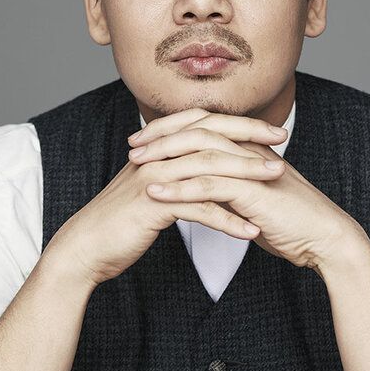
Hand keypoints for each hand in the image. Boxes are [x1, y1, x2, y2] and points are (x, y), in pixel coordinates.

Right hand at [42, 108, 294, 289]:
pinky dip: (229, 221)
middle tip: (282, 141)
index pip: (205, 124)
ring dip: (248, 176)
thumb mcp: (150, 187)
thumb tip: (201, 167)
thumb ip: (174, 172)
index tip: (270, 130)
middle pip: (211, 137)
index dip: (238, 124)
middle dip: (250, 138)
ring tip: (277, 181)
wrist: (86, 246)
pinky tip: (251, 231)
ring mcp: (155, 178)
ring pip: (210, 170)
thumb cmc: (121, 220)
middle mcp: (157, 155)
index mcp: (159, 148)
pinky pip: (200, 210)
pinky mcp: (154, 205)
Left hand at [128, 108, 365, 272]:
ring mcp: (252, 168)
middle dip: (160, 137)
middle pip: (197, 131)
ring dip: (164, 159)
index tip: (143, 140)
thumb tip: (205, 188)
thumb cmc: (291, 222)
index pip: (204, 126)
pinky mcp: (253, 191)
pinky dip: (179, 188)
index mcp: (248, 148)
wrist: (325, 238)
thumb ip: (230, 188)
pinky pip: (209, 184)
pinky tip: (155, 193)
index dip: (171, 130)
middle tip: (132, 147)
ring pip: (199, 153)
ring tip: (135, 166)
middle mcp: (249, 150)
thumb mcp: (253, 199)